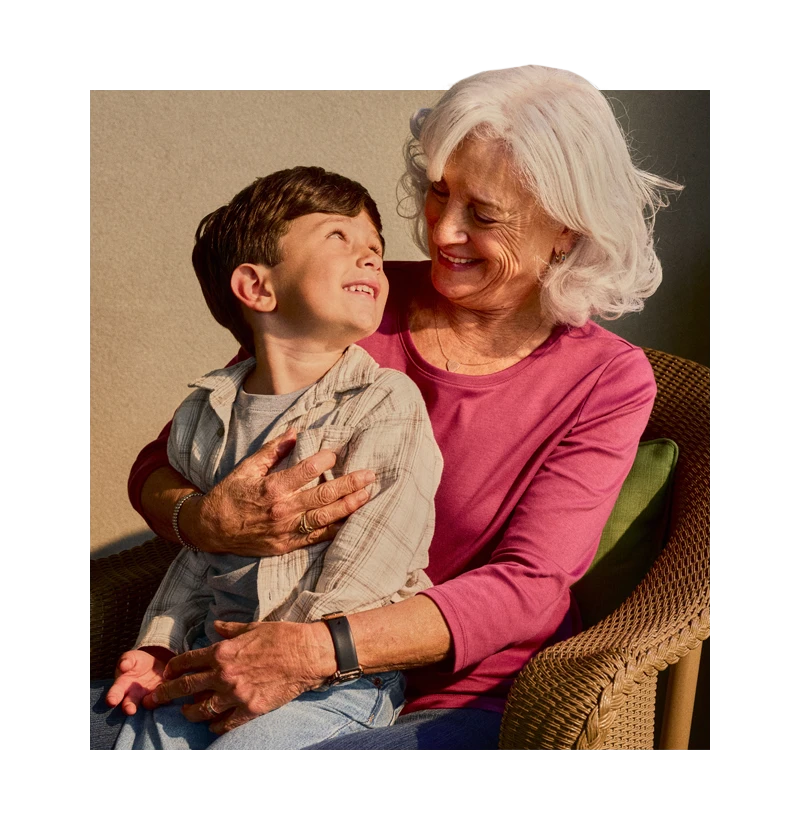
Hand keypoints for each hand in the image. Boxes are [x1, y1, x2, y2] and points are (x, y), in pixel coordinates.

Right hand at [106, 647, 172, 714]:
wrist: (157, 664)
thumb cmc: (138, 662)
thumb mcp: (132, 658)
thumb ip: (126, 660)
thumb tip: (123, 666)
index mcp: (123, 686)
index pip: (115, 693)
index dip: (112, 697)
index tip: (111, 702)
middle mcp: (134, 696)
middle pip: (129, 704)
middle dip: (128, 707)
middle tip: (129, 710)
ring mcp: (149, 697)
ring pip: (148, 704)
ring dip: (148, 703)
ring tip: (148, 701)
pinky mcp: (163, 696)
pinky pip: (164, 700)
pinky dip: (165, 700)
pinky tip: (167, 699)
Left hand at [144, 620, 334, 734]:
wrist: (307, 654)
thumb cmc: (282, 636)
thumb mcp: (252, 627)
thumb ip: (230, 629)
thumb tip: (216, 627)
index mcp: (222, 652)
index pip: (186, 662)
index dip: (172, 669)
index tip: (167, 673)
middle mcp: (224, 674)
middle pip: (185, 688)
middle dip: (166, 694)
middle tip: (154, 700)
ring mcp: (236, 694)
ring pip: (201, 710)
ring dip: (189, 712)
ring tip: (186, 713)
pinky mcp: (250, 709)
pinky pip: (224, 723)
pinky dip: (214, 725)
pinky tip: (211, 724)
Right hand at [182, 428, 375, 556]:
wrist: (211, 530)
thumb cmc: (230, 494)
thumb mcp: (247, 468)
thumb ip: (272, 451)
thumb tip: (294, 431)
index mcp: (272, 488)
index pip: (305, 471)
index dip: (324, 461)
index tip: (337, 453)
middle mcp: (282, 510)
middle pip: (323, 496)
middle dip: (349, 484)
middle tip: (370, 475)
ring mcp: (286, 530)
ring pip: (325, 518)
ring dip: (348, 506)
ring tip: (367, 495)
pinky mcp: (287, 545)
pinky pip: (316, 538)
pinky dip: (335, 530)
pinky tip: (350, 521)